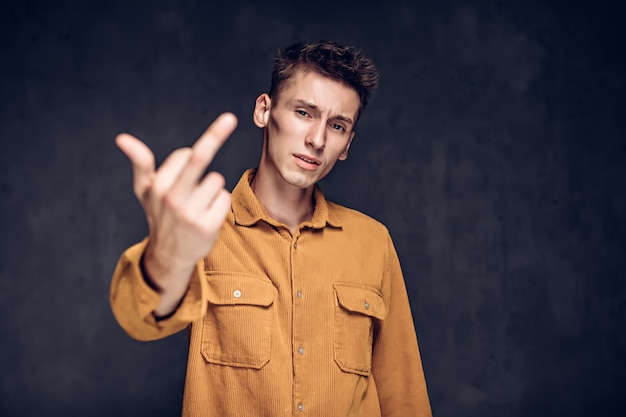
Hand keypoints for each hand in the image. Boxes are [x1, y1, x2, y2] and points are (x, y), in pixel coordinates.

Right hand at [116, 112, 237, 315]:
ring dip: (212, 189)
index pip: (185, 155)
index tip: (185, 169)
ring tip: (198, 206)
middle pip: (198, 159)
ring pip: (216, 180)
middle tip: (229, 118)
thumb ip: (140, 163)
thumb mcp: (145, 190)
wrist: (170, 255)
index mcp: (157, 186)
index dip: (188, 160)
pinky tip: (207, 216)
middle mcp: (172, 199)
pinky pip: (224, 198)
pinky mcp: (208, 226)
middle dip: (214, 135)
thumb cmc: (160, 214)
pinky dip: (219, 204)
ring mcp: (190, 214)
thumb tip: (122, 138)